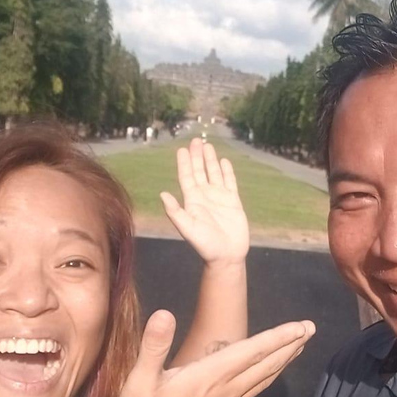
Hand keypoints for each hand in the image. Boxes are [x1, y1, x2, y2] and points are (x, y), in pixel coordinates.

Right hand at [112, 310, 315, 396]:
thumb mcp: (139, 382)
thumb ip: (154, 346)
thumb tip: (165, 313)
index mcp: (210, 377)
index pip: (252, 351)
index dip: (279, 337)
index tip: (302, 325)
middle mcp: (226, 391)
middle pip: (266, 365)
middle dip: (290, 345)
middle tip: (311, 329)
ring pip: (263, 380)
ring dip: (283, 361)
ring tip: (298, 348)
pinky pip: (254, 394)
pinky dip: (267, 379)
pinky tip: (268, 377)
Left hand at [160, 139, 248, 264]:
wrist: (226, 255)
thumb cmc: (205, 244)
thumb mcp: (188, 228)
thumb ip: (176, 212)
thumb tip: (163, 194)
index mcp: (192, 201)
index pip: (186, 177)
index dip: (184, 163)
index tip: (182, 149)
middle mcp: (204, 196)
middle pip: (199, 171)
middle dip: (196, 156)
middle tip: (195, 140)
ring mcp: (219, 198)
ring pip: (213, 173)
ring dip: (210, 160)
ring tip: (207, 145)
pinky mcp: (233, 201)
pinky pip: (229, 182)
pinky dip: (227, 171)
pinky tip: (224, 161)